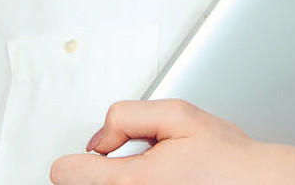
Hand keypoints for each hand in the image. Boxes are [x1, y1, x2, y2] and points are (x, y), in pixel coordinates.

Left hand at [49, 98, 294, 184]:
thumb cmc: (227, 159)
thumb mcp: (179, 115)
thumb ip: (129, 115)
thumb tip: (101, 137)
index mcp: (131, 182)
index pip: (67, 174)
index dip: (77, 158)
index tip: (88, 157)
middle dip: (101, 172)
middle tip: (132, 163)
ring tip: (153, 179)